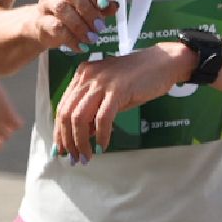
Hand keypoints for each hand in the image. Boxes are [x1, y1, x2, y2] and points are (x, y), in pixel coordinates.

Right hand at [31, 0, 112, 52]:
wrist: (47, 25)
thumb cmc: (72, 10)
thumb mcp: (90, 5)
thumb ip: (103, 4)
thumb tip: (114, 6)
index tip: (104, 5)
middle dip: (89, 10)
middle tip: (100, 26)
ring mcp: (45, 1)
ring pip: (62, 8)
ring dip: (80, 26)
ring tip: (91, 38)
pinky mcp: (40, 20)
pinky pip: (56, 27)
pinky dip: (71, 38)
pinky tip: (80, 45)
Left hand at [52, 44, 191, 161]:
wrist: (161, 62)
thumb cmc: (136, 80)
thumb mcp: (109, 94)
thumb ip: (94, 110)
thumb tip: (84, 136)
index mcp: (81, 76)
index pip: (63, 106)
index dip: (59, 131)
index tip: (61, 149)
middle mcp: (86, 76)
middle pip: (66, 113)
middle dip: (67, 140)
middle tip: (75, 158)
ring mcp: (101, 82)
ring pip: (79, 117)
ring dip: (81, 142)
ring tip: (87, 157)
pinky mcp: (117, 89)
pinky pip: (103, 118)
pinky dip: (102, 136)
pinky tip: (104, 146)